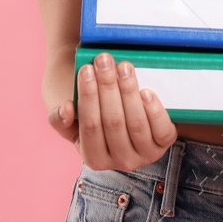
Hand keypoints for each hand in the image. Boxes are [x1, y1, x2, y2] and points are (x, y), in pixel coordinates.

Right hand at [50, 51, 176, 171]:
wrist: (118, 115)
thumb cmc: (91, 116)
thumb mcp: (69, 122)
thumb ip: (59, 118)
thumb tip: (66, 109)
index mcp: (93, 159)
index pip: (90, 126)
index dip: (88, 96)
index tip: (86, 69)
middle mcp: (120, 162)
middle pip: (113, 122)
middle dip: (107, 86)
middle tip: (104, 59)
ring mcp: (144, 156)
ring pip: (136, 124)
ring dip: (129, 91)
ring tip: (123, 66)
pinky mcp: (164, 145)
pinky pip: (162, 131)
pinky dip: (154, 111)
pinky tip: (146, 91)